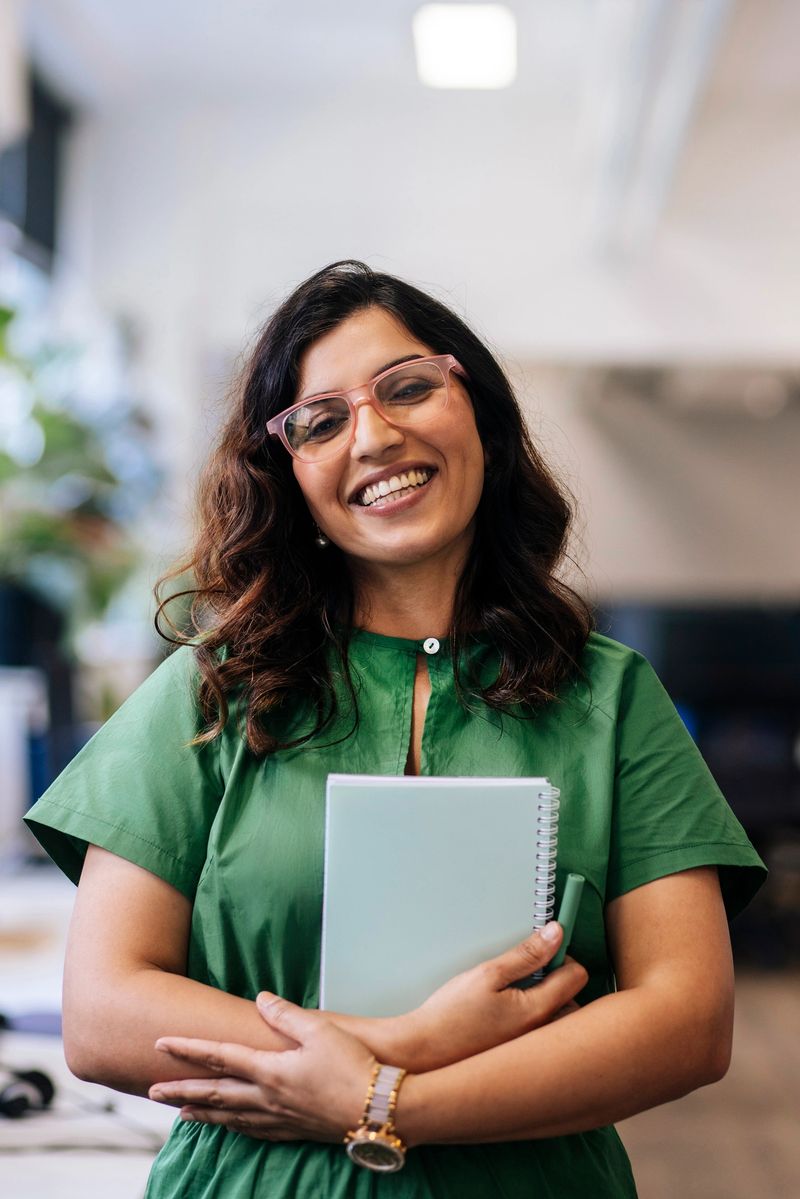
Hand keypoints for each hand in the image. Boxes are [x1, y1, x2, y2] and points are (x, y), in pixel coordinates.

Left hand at [148, 994, 373, 1141]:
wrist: (381, 1109)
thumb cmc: (354, 1066)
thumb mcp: (320, 1029)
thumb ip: (286, 1014)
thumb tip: (260, 998)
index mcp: (270, 1071)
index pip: (219, 1057)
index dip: (187, 1049)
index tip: (160, 1044)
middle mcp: (268, 1099)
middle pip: (214, 1094)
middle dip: (181, 1090)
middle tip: (151, 1091)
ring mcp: (280, 1119)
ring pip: (230, 1117)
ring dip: (202, 1113)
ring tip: (181, 1113)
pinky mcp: (295, 1131)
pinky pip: (253, 1131)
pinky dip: (233, 1127)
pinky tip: (230, 1127)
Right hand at [406, 922, 587, 1071]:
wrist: (425, 1053)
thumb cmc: (451, 1015)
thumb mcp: (487, 974)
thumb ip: (526, 954)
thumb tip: (555, 933)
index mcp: (538, 1011)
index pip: (577, 976)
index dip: (562, 955)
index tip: (541, 949)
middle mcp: (543, 1034)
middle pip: (574, 998)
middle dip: (558, 979)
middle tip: (526, 972)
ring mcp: (533, 1048)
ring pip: (560, 1017)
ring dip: (549, 1000)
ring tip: (515, 992)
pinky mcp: (522, 1055)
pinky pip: (543, 1032)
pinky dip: (535, 1017)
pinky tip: (507, 1012)